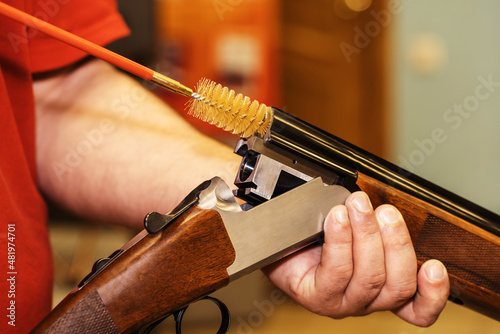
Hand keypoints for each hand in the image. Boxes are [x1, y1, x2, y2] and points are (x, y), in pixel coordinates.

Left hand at [263, 191, 449, 326]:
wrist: (279, 242)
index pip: (418, 309)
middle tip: (385, 211)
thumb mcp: (358, 232)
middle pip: (397, 285)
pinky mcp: (317, 297)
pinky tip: (338, 219)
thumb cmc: (320, 236)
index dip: (433, 294)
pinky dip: (340, 241)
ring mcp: (342, 302)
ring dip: (366, 235)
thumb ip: (379, 228)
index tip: (436, 267)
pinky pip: (336, 271)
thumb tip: (389, 210)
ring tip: (357, 206)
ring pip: (369, 277)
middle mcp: (366, 302)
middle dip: (395, 242)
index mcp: (383, 290)